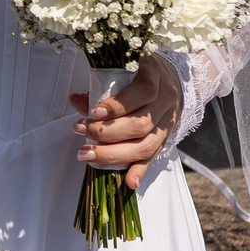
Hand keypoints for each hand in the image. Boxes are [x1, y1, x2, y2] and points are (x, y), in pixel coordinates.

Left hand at [69, 55, 182, 191]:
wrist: (173, 80)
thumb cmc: (142, 72)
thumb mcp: (125, 69)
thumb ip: (102, 85)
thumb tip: (75, 100)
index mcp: (156, 78)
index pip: (143, 93)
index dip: (118, 105)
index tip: (94, 112)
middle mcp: (166, 103)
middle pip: (140, 125)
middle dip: (106, 132)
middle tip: (80, 130)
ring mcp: (167, 124)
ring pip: (145, 145)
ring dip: (114, 154)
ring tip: (87, 154)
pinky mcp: (164, 140)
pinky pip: (153, 158)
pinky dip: (140, 170)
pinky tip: (128, 181)